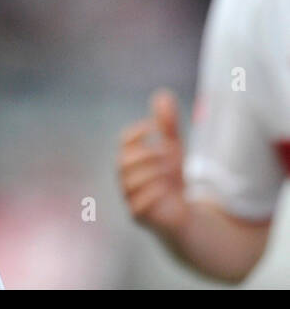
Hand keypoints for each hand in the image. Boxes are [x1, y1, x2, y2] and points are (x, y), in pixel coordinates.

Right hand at [118, 89, 189, 237]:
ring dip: (153, 173)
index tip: (156, 128)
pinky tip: (168, 190)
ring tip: (172, 172)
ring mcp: (130, 196)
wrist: (183, 213)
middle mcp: (126, 177)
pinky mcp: (138, 215)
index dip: (138, 133)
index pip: (125, 141)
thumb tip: (163, 93)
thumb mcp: (174, 148)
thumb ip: (168, 124)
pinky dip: (153, 195)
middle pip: (125, 162)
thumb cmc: (172, 178)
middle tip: (169, 153)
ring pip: (130, 183)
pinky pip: (138, 205)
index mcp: (131, 158)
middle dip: (147, 154)